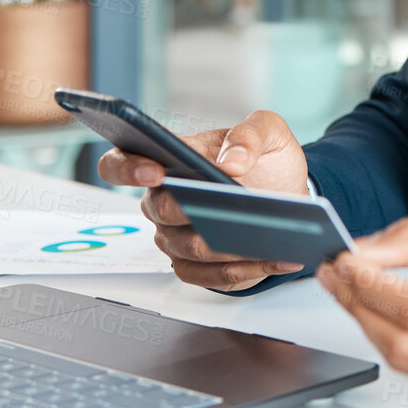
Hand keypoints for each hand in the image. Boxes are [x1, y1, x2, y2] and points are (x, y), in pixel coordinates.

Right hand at [96, 110, 310, 291]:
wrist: (286, 193)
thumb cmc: (265, 160)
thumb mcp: (268, 131)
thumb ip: (249, 134)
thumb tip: (231, 162)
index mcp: (169, 160)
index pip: (121, 163)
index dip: (128, 168)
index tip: (155, 171)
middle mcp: (163, 201)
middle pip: (164, 212)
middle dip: (198, 210)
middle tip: (235, 207)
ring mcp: (175, 238)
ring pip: (193, 248)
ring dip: (232, 245)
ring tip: (273, 236)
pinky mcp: (196, 268)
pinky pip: (214, 277)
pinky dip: (248, 269)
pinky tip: (278, 258)